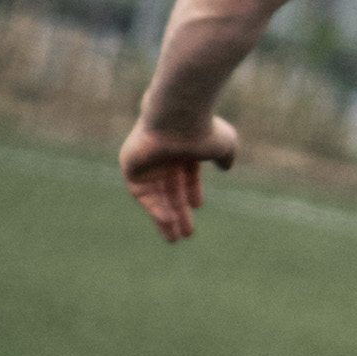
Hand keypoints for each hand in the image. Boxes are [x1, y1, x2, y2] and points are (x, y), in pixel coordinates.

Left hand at [119, 112, 236, 242]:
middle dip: (178, 211)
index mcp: (183, 147)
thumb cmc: (203, 130)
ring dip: (164, 216)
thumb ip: (224, 156)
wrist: (177, 117)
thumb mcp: (224, 144)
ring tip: (174, 239)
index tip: (198, 206)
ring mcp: (146, 159)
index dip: (191, 191)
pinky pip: (140, 192)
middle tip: (185, 234)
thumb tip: (225, 166)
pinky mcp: (130, 163)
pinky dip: (153, 206)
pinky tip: (166, 219)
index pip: (185, 173)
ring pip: (154, 194)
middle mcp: (163, 153)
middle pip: (168, 188)